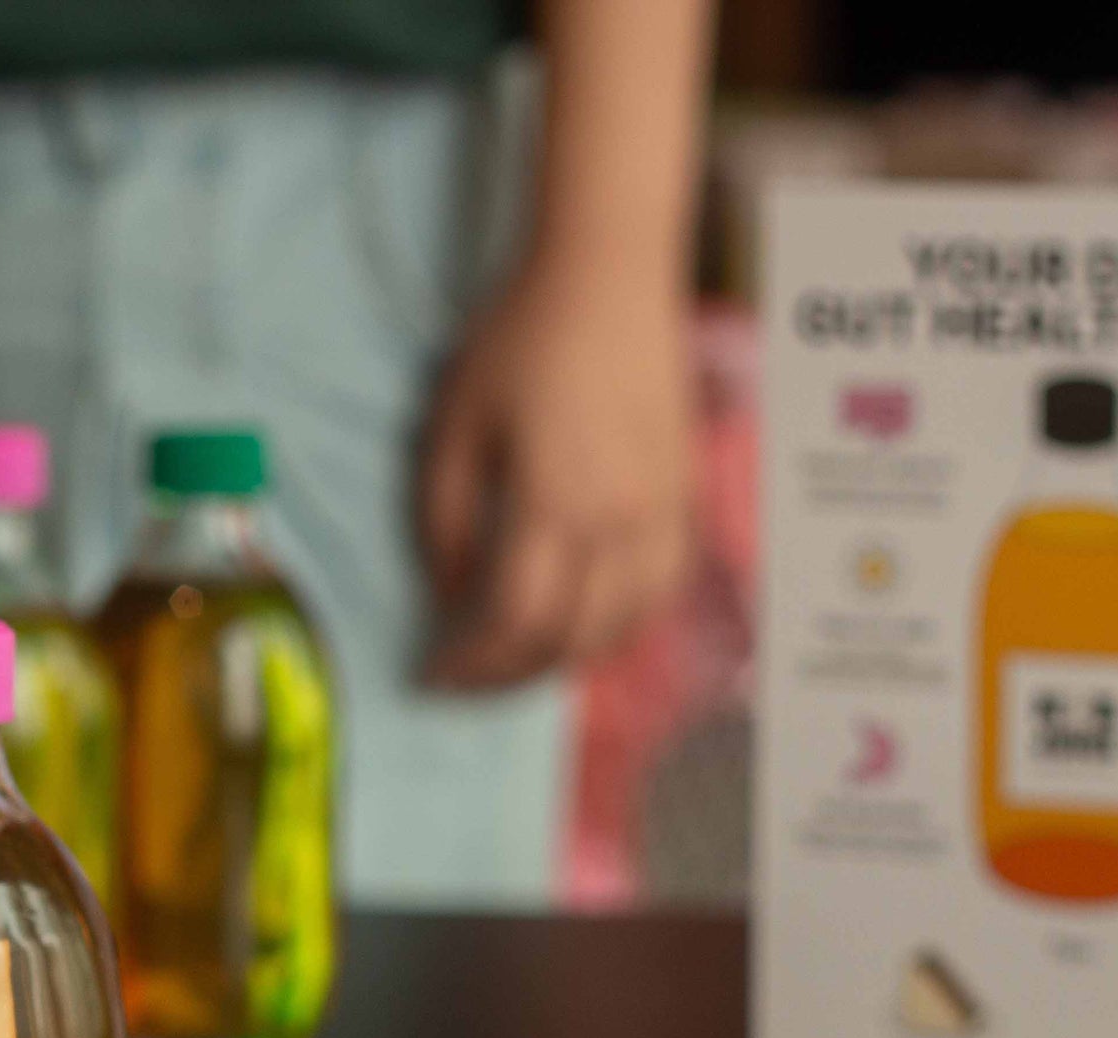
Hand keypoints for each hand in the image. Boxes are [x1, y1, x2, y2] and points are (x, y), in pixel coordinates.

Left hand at [418, 253, 692, 690]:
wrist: (608, 275)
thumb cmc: (518, 343)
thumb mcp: (451, 429)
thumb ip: (446, 522)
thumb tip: (454, 596)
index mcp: (555, 502)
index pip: (515, 621)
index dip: (470, 664)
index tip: (430, 675)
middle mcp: (621, 519)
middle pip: (572, 638)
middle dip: (512, 675)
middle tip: (467, 681)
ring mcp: (666, 510)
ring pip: (628, 624)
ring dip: (570, 659)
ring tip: (520, 661)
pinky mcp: (687, 494)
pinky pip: (664, 588)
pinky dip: (623, 624)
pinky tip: (586, 624)